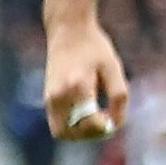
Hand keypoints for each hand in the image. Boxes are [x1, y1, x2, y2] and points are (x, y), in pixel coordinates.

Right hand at [45, 17, 130, 140]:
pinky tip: (85, 113)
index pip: (90, 123)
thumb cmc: (94, 47)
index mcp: (77, 86)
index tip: (113, 117)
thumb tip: (115, 125)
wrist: (68, 29)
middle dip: (91, 134)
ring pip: (62, 132)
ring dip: (80, 133)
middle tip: (104, 121)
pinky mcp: (46, 98)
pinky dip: (71, 127)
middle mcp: (59, 95)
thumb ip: (119, 97)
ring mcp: (49, 97)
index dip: (105, 126)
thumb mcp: (113, 68)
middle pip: (73, 133)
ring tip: (95, 119)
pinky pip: (57, 124)